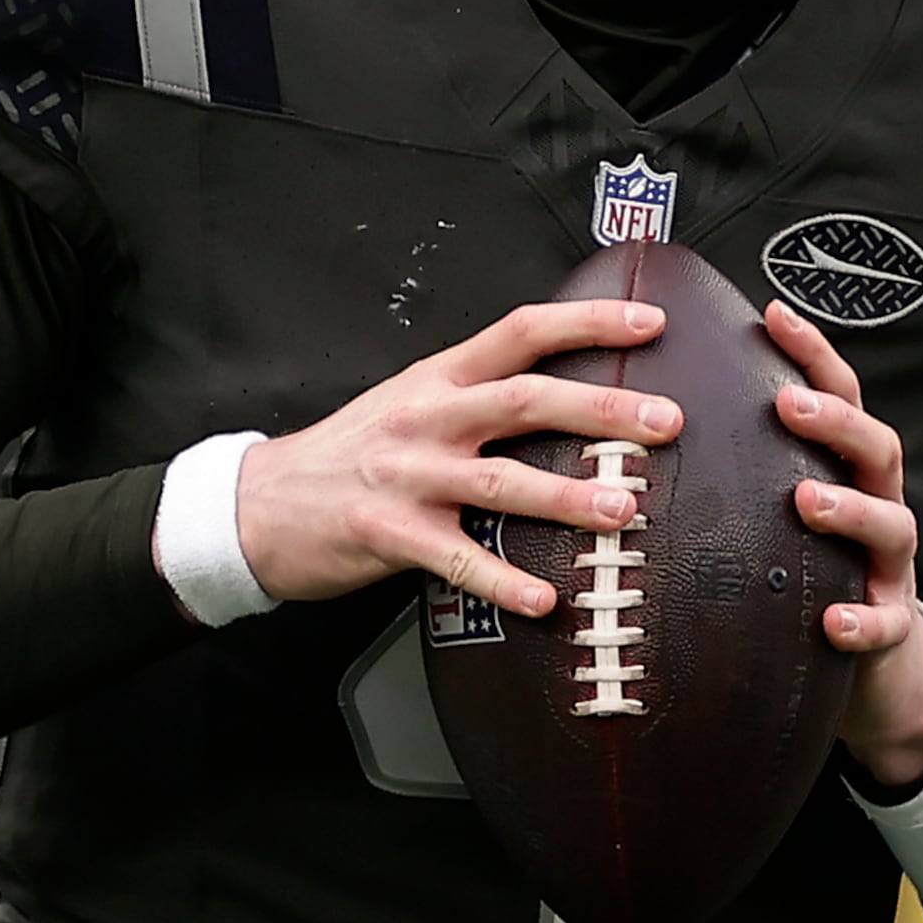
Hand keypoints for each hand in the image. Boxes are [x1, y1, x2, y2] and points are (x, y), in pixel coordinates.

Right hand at [237, 300, 677, 618]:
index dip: (587, 322)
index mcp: (437, 377)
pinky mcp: (388, 533)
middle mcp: (427, 417)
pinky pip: (456, 558)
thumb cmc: (348, 455)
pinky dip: (503, 580)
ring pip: (500, 479)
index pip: (521, 332)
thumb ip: (475, 394)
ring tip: (622, 511)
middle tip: (664, 423)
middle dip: (602, 409)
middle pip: (525, 400)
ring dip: (567, 495)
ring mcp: (408, 476)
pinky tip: (543, 600)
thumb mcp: (408, 402)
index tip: (648, 324)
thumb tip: (565, 396)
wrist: (258, 504)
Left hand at [766, 300, 922, 787]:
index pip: (838, 395)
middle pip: (876, 447)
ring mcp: (887, 567)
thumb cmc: (803, 570)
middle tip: (787, 404)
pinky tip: (832, 622)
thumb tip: (647, 408)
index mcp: (844, 469)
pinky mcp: (888, 627)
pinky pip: (885, 624)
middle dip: (836, 421)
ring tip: (806, 501)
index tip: (773, 315)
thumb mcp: (773, 511)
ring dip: (851, 509)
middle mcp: (876, 505)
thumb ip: (737, 466)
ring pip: (891, 525)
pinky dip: (863, 620)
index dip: (812, 353)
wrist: (867, 666)